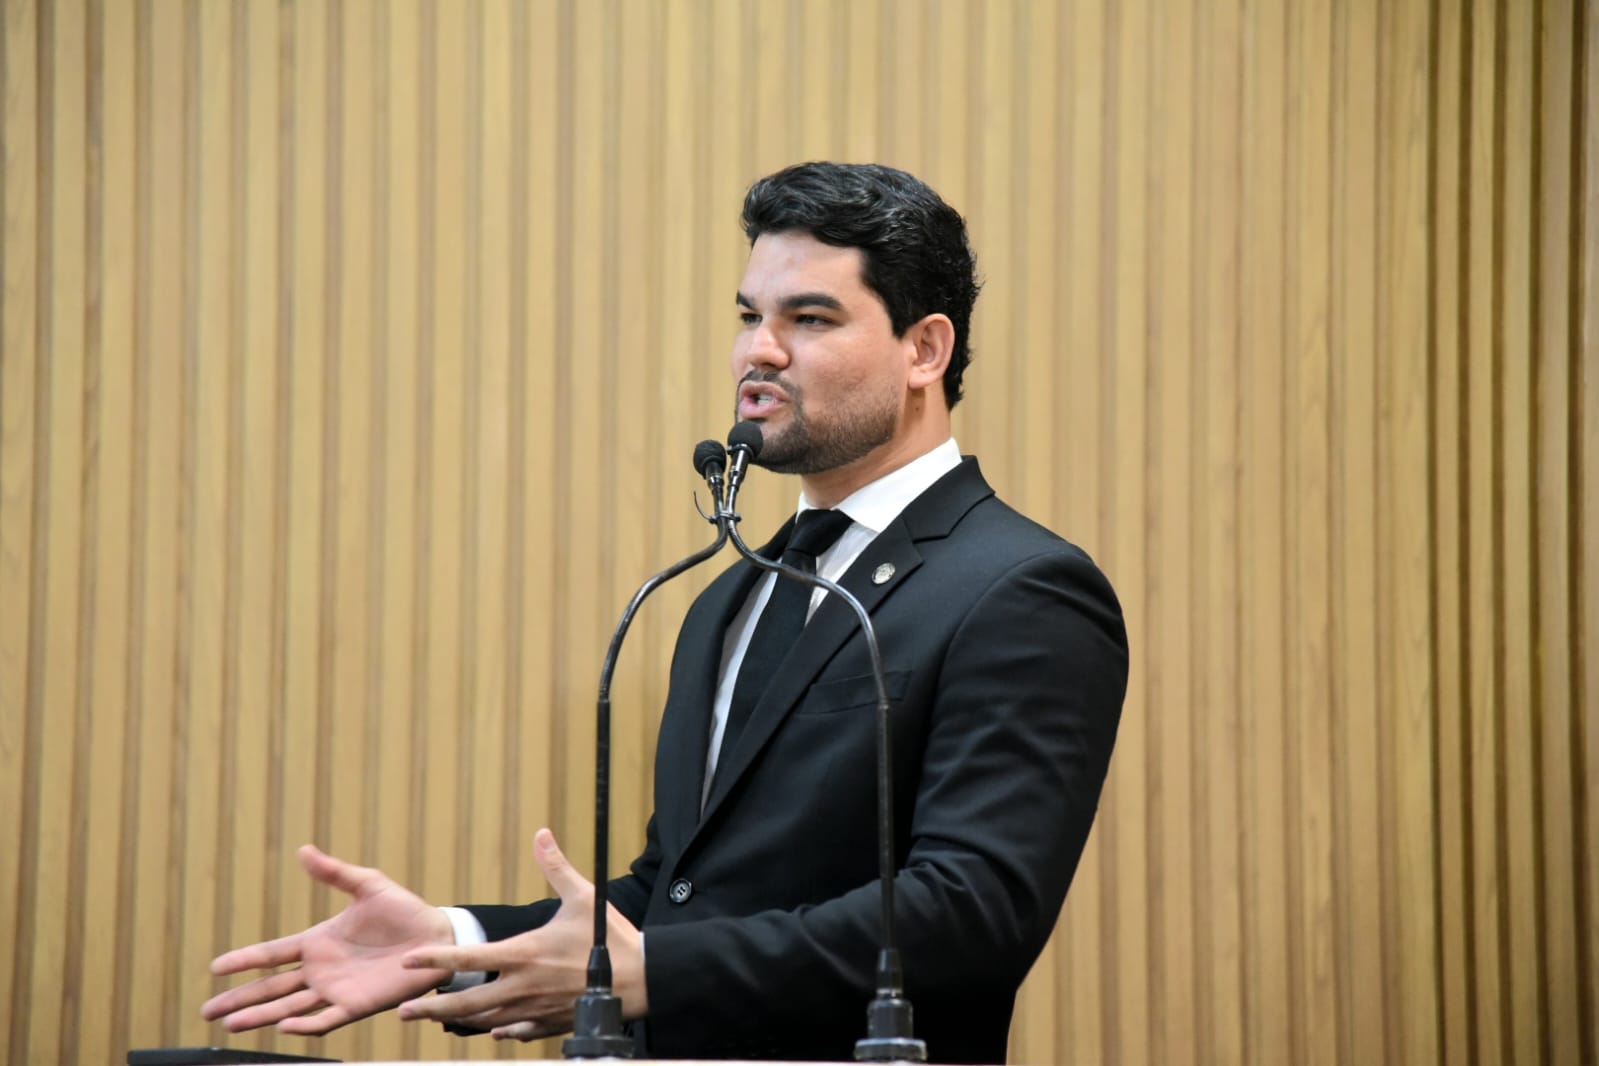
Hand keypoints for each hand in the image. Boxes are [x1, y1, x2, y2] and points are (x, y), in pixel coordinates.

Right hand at [201, 845, 454, 1034]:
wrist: (438, 936)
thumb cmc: (404, 911)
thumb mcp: (367, 885)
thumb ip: (334, 872)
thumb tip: (303, 849)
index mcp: (318, 941)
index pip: (272, 953)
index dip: (244, 960)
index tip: (215, 967)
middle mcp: (321, 970)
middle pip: (271, 988)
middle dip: (239, 999)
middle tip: (207, 1011)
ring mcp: (336, 990)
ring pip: (289, 1008)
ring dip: (260, 1017)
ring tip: (230, 1025)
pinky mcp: (357, 1005)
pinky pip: (326, 1020)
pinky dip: (305, 1026)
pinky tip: (284, 1026)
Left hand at [394, 828, 646, 1040]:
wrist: (641, 979)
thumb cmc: (611, 937)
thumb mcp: (583, 897)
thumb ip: (556, 867)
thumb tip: (542, 834)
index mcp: (524, 954)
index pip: (469, 957)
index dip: (436, 959)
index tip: (409, 961)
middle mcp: (522, 986)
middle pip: (467, 1002)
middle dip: (433, 1008)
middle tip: (406, 1012)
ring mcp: (535, 1009)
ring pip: (488, 1021)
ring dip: (461, 1021)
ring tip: (440, 1019)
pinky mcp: (551, 1023)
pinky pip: (518, 1031)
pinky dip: (502, 1031)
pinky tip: (494, 1030)